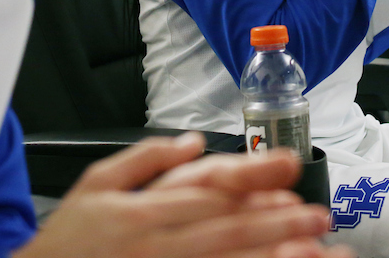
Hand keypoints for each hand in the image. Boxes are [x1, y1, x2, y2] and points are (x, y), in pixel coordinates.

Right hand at [15, 133, 347, 257]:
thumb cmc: (70, 239)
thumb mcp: (94, 183)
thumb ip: (145, 159)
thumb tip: (191, 142)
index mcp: (143, 210)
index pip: (209, 187)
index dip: (253, 174)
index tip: (288, 164)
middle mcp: (158, 243)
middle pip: (227, 228)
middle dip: (278, 220)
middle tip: (318, 214)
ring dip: (272, 254)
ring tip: (312, 247)